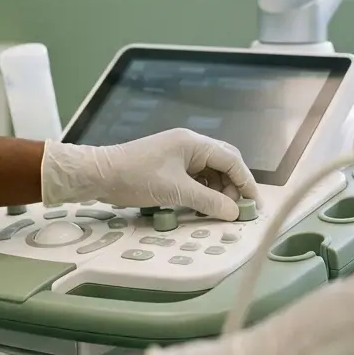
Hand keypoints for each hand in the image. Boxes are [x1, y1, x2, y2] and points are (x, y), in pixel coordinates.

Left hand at [41, 128, 258, 220]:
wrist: (99, 174)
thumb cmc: (137, 178)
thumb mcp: (175, 192)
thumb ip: (208, 202)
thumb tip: (233, 212)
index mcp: (193, 143)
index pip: (231, 159)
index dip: (245, 182)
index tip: (254, 204)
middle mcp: (189, 144)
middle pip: (223, 162)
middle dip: (233, 185)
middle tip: (238, 210)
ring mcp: (177, 153)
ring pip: (209, 171)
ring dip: (218, 190)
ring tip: (220, 212)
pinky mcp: (168, 165)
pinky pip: (195, 176)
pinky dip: (203, 191)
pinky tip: (202, 207)